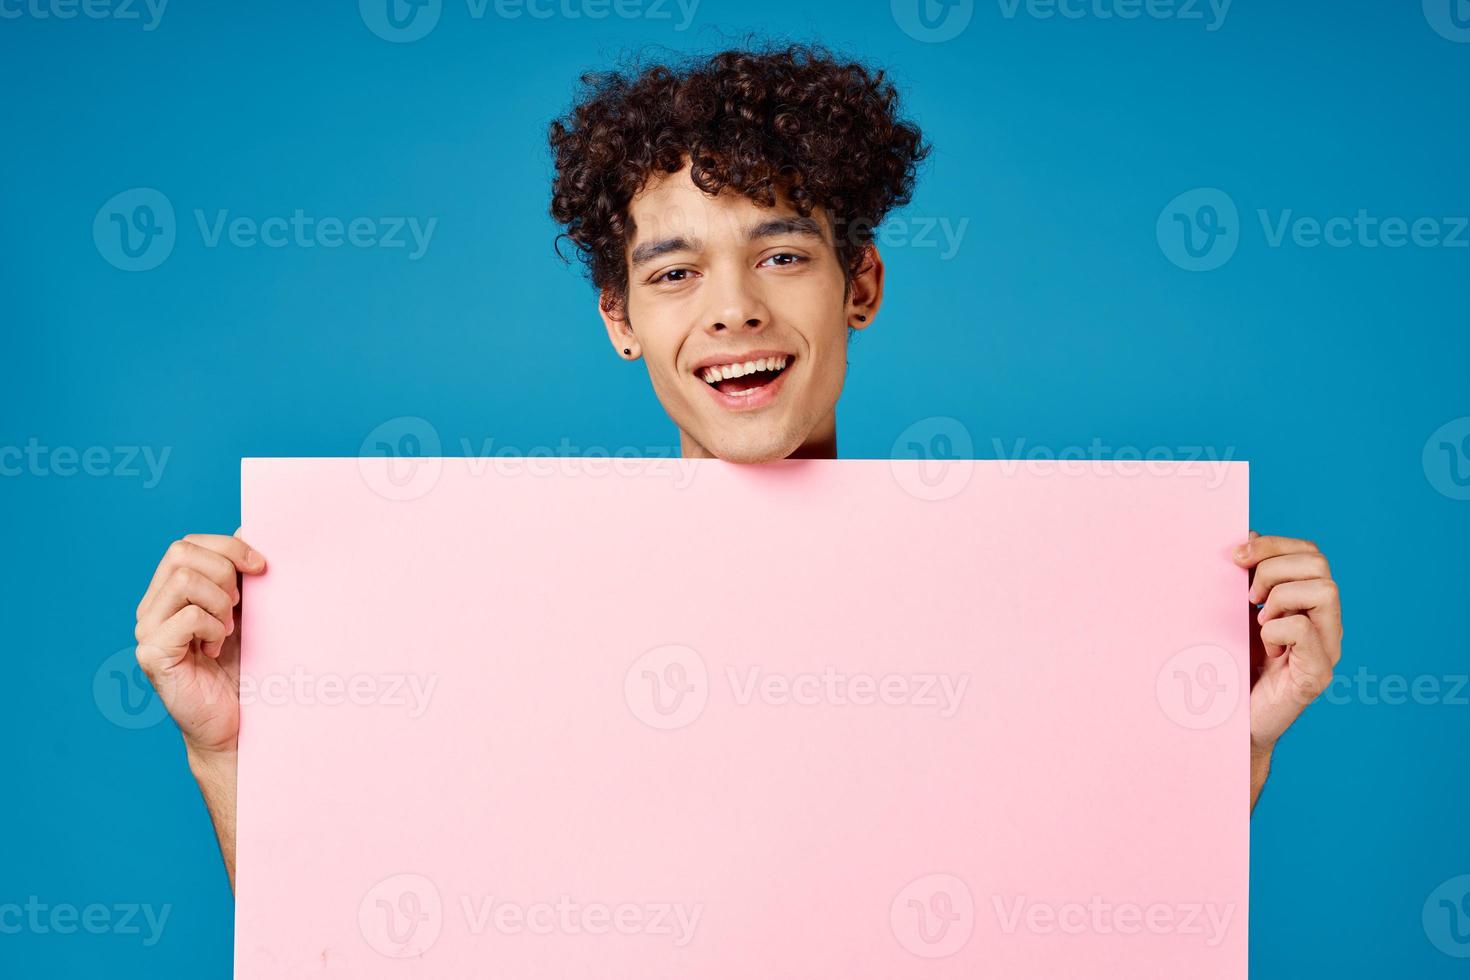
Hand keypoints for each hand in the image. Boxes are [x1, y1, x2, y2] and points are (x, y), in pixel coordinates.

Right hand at [134, 531, 266, 760]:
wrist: (236, 723)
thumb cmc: (242, 667)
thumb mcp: (247, 611)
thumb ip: (240, 573)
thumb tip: (247, 528)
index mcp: (170, 593)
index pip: (187, 544)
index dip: (228, 547)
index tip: (261, 567)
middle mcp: (151, 607)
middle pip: (181, 553)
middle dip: (224, 571)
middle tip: (239, 606)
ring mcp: (147, 631)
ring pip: (182, 580)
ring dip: (220, 602)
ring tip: (227, 630)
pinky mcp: (152, 655)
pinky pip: (187, 617)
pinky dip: (213, 627)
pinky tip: (217, 649)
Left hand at [1234, 531, 1342, 749]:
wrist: (1230, 722)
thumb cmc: (1232, 666)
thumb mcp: (1236, 614)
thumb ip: (1247, 578)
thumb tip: (1249, 536)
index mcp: (1309, 604)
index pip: (1310, 553)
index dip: (1274, 545)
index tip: (1236, 556)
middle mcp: (1326, 623)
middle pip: (1319, 564)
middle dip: (1274, 568)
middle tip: (1248, 596)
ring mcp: (1327, 649)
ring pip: (1325, 591)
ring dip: (1280, 598)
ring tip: (1259, 622)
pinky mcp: (1317, 674)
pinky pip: (1305, 631)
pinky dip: (1277, 631)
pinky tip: (1265, 648)